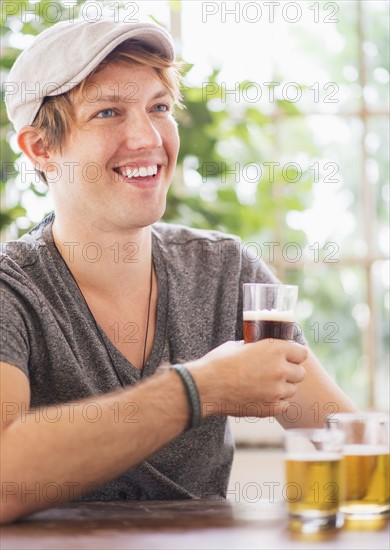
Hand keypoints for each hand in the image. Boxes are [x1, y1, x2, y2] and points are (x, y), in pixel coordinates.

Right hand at [188, 339, 306, 417]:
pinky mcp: (271, 407)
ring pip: (293, 390)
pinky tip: (264, 397)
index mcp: (275, 349)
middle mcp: (280, 369)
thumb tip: (259, 348)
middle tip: (277, 373)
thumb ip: (256, 347)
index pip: (302, 353)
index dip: (295, 355)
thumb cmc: (219, 363)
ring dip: (284, 388)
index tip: (290, 358)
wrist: (206, 387)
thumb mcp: (239, 346)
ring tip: (267, 386)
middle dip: (291, 372)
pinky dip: (277, 402)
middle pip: (300, 373)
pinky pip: (284, 405)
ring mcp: (277, 390)